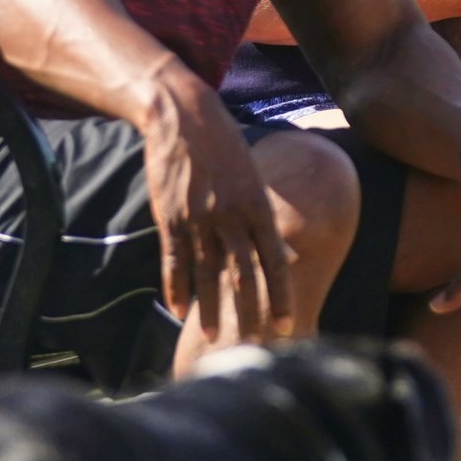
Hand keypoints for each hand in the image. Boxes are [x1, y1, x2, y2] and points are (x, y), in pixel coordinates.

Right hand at [136, 72, 290, 338]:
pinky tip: (177, 310)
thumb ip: (268, 221)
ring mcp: (200, 219)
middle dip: (252, 312)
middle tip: (257, 344)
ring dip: (212, 309)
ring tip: (215, 338)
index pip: (276, 262)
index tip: (288, 324)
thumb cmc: (225, 148)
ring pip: (208, 274)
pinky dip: (176, 287)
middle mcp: (232, 217)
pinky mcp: (171, 217)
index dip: (282, 296)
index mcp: (259, 208)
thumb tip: (290, 254)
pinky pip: (174, 260)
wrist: (184, 117)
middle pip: (245, 275)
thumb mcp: (256, 181)